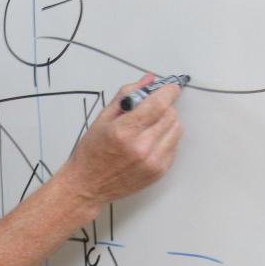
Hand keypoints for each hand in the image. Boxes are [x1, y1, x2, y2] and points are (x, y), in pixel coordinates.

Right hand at [60, 74, 183, 210]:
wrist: (88, 186)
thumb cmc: (91, 153)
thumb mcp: (102, 118)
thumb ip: (127, 96)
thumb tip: (148, 80)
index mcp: (124, 131)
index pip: (158, 104)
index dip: (168, 91)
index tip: (170, 87)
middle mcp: (141, 147)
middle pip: (170, 115)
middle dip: (163, 106)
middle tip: (149, 109)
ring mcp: (152, 162)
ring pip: (176, 129)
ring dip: (166, 122)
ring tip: (148, 127)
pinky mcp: (159, 172)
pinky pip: (174, 145)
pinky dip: (166, 139)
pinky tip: (149, 142)